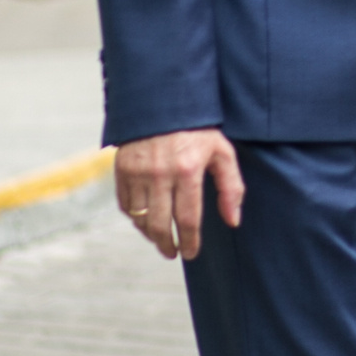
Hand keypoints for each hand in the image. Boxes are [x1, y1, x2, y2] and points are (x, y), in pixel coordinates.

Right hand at [114, 127, 243, 260]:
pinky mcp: (122, 169)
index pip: (188, 219)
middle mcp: (160, 174)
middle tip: (174, 253)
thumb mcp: (222, 152)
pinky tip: (146, 222)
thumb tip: (233, 220)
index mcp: (188, 170)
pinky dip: (135, 218)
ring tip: (161, 241)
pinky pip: (126, 205)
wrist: (163, 102)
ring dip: (150, 235)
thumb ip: (231, 187)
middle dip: (168, 245)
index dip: (190, 241)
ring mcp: (138, 172)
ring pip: (140, 218)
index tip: (191, 253)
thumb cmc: (198, 129)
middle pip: (160, 224)